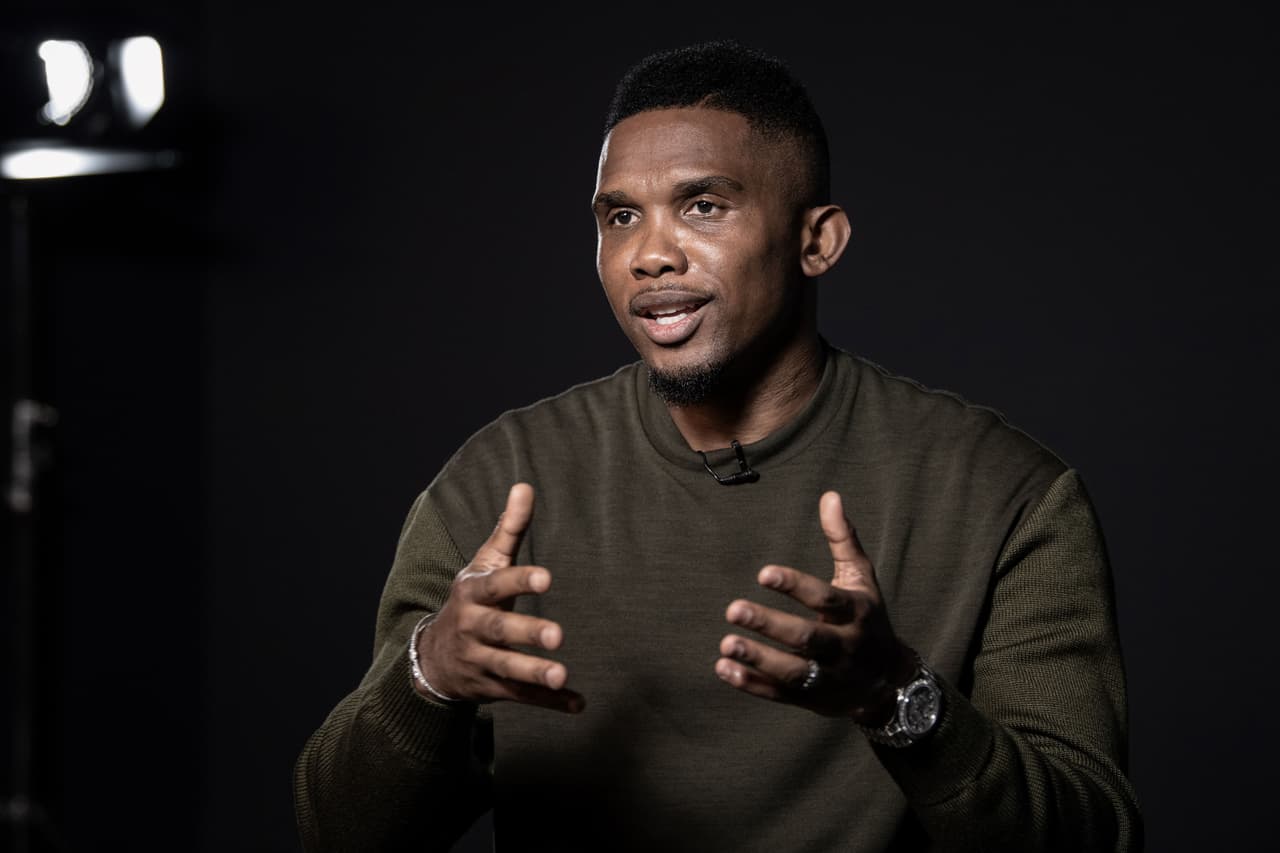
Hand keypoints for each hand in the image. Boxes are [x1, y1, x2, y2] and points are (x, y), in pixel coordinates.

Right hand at [415, 483, 583, 712]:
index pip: (496, 586)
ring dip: (535, 673)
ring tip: (563, 675)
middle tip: (558, 635)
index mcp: (473, 594)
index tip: (548, 578)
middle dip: (527, 633)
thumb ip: (508, 529)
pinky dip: (548, 703)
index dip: (521, 581)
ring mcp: (479, 661)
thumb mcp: (484, 564)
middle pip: (500, 631)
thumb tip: (525, 485)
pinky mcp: (490, 689)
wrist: (431, 656)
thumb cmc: (471, 599)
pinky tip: (578, 703)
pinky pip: (520, 697)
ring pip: (507, 670)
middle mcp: (472, 628)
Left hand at [715, 490, 916, 722]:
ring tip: (726, 643)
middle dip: (770, 624)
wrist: (888, 682)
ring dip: (758, 658)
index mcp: (856, 613)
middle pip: (807, 638)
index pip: (825, 599)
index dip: (795, 586)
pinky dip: (752, 684)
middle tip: (733, 609)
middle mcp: (844, 647)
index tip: (763, 573)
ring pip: (792, 671)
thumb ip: (843, 539)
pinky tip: (724, 668)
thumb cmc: (867, 617)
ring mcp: (829, 677)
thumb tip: (830, 495)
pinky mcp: (812, 699)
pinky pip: (780, 694)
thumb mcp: (861, 578)